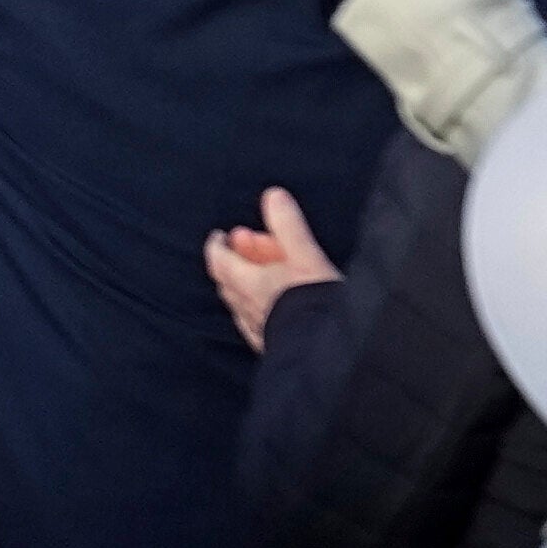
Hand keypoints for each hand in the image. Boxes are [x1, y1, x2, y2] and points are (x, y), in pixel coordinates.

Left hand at [203, 179, 344, 349]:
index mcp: (249, 284)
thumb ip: (288, 225)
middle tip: (246, 245)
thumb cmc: (315, 302)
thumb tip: (273, 195)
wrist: (329, 352)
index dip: (217, 246)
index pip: (220, 261)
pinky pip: (256, 324)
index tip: (219, 236)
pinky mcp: (274, 347)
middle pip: (229, 282)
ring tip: (261, 274)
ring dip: (248, 285)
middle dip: (236, 261)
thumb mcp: (306, 256)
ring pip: (242, 304)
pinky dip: (259, 308)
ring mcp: (259, 330)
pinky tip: (271, 309)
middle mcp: (248, 309)